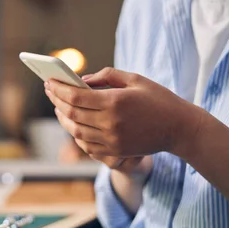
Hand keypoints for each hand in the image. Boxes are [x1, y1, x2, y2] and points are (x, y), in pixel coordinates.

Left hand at [44, 67, 203, 164]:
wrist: (179, 128)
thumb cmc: (158, 99)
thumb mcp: (135, 79)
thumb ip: (107, 76)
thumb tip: (82, 80)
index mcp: (114, 102)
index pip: (76, 96)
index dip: (58, 89)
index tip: (49, 81)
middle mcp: (110, 123)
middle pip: (72, 113)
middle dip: (56, 101)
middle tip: (49, 91)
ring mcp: (111, 140)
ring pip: (76, 131)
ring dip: (63, 119)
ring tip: (58, 107)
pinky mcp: (115, 151)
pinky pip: (86, 145)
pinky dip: (76, 134)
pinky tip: (72, 124)